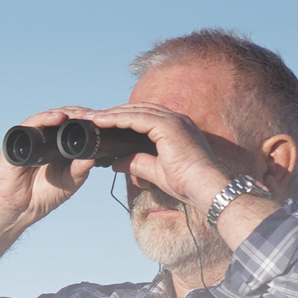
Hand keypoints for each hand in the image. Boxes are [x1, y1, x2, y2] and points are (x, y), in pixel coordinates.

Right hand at [0, 107, 96, 225]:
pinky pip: (32, 123)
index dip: (89, 121)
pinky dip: (45, 118)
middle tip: (95, 117)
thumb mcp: (68, 182)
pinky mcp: (18, 139)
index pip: (76, 126)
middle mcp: (46, 137)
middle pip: (65, 117)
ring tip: (81, 115)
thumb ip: (79, 171)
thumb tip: (93, 158)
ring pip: (51, 116)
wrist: (18, 208)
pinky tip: (59, 117)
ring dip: (67, 113)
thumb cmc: (43, 195)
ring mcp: (32, 136)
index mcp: (60, 145)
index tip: (104, 122)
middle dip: (81, 114)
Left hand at [87, 102, 234, 211]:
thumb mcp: (154, 172)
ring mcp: (173, 120)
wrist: (204, 187)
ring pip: (135, 111)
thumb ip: (136, 163)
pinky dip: (119, 119)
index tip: (103, 125)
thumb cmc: (186, 183)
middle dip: (114, 114)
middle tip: (93, 118)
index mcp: (174, 128)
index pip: (143, 117)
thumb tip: (115, 162)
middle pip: (138, 110)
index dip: (122, 119)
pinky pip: (137, 118)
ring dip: (113, 114)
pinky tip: (104, 122)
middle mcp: (175, 119)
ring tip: (94, 118)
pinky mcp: (168, 126)